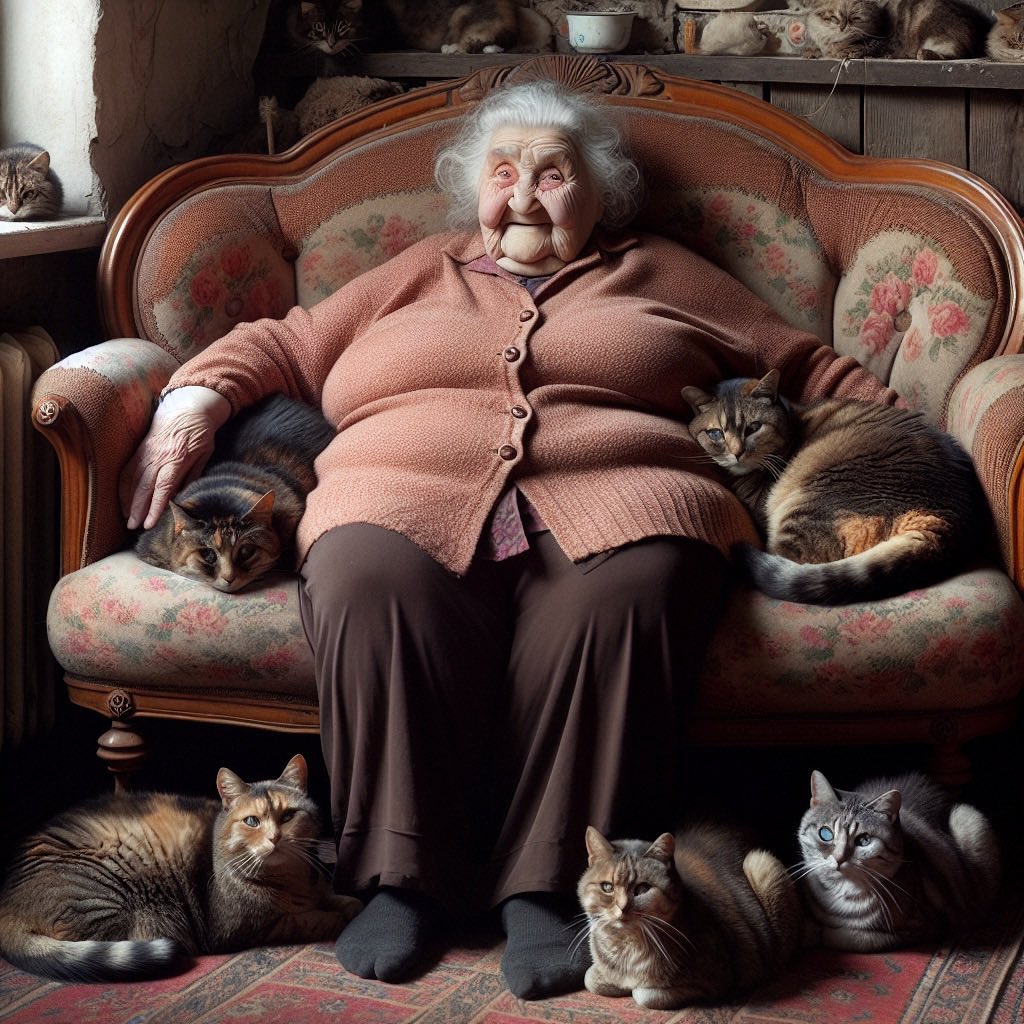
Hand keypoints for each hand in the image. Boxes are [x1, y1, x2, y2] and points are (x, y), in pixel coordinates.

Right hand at [120, 386, 231, 529]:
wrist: (187, 407)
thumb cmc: (201, 434)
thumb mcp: (205, 454)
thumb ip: (194, 475)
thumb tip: (184, 497)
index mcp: (177, 459)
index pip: (163, 487)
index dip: (154, 506)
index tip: (149, 523)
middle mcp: (158, 457)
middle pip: (144, 487)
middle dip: (137, 509)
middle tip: (133, 527)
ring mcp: (146, 452)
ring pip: (132, 479)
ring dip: (127, 500)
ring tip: (127, 518)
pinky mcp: (140, 449)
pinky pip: (127, 469)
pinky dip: (123, 485)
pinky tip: (123, 499)